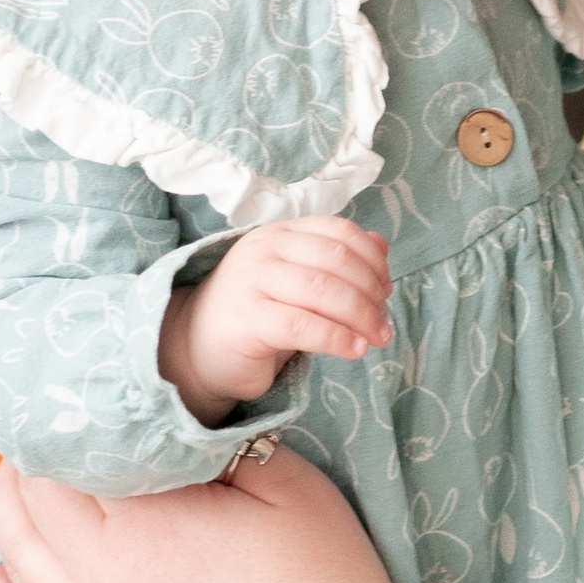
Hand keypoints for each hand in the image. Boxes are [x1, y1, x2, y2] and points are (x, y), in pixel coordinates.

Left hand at [0, 439, 427, 582]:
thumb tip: (164, 423)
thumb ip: (213, 444)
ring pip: (15, 567)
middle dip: (27, 460)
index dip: (59, 421)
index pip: (66, 459)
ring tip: (16, 481)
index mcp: (143, 532)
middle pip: (27, 508)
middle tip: (41, 427)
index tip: (67, 396)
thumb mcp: (285, 485)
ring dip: (7, 516)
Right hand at [160, 219, 391, 421]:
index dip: (373, 261)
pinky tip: (354, 350)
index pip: (340, 232)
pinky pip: (304, 326)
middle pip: (337, 261)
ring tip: (376, 339)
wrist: (197, 347)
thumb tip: (382, 245)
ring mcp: (252, 281)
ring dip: (361, 317)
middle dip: (371, 294)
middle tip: (384, 324)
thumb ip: (336, 261)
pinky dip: (337, 339)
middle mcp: (264, 249)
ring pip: (324, 291)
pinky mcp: (247, 319)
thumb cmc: (256, 314)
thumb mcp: (298, 280)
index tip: (386, 290)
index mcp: (280, 233)